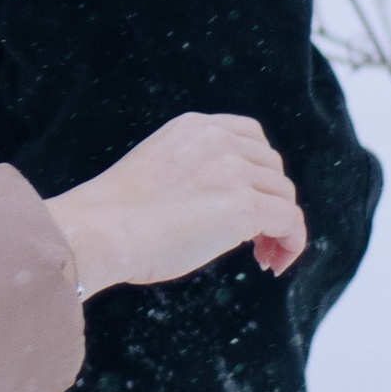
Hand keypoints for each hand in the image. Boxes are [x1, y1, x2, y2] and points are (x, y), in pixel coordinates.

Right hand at [52, 112, 307, 298]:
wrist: (99, 230)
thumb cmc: (114, 216)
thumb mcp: (158, 171)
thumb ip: (192, 172)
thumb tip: (216, 207)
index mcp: (193, 127)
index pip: (251, 137)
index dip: (258, 172)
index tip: (246, 202)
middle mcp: (218, 140)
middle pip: (273, 169)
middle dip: (269, 202)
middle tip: (256, 241)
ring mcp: (233, 171)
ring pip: (284, 196)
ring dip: (280, 227)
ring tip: (262, 257)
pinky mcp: (244, 205)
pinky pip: (290, 220)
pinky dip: (291, 243)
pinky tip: (273, 264)